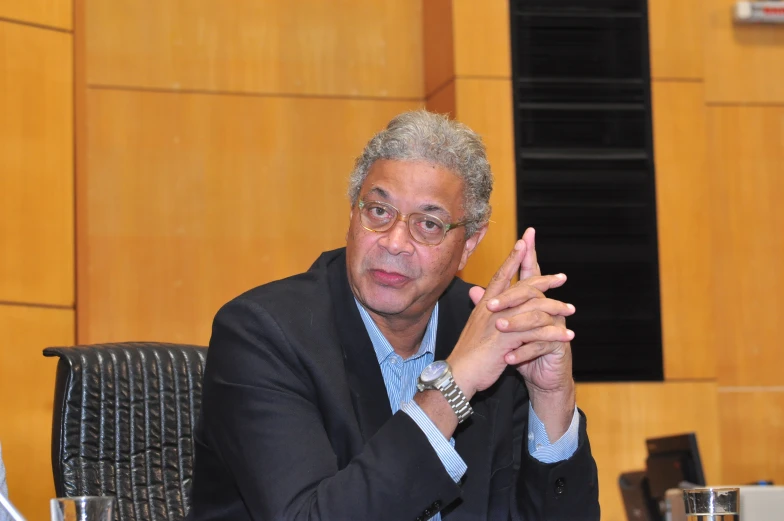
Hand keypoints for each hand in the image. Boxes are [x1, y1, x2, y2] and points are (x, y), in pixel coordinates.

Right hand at [447, 239, 566, 399]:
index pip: (500, 276)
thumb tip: (478, 294)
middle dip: (543, 279)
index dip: (512, 259)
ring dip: (555, 307)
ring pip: (533, 308)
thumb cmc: (467, 353)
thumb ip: (482, 309)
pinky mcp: (506, 339)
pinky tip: (567, 336)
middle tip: (562, 277)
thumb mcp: (475, 327)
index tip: (524, 243)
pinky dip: (554, 333)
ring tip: (571, 310)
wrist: (458, 374)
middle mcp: (491, 309)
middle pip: (521, 287)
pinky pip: (537, 332)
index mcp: (484, 305)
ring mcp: (499, 322)